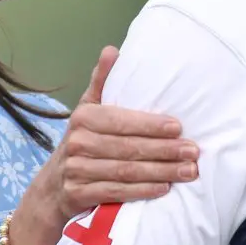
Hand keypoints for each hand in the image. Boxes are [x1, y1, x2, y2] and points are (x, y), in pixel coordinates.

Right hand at [47, 45, 199, 221]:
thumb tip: (112, 50)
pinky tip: (164, 188)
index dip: (150, 125)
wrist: (53, 186)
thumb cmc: (81, 141)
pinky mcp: (79, 194)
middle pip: (129, 148)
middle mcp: (78, 143)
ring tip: (188, 171)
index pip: (122, 121)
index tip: (178, 127)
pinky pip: (117, 192)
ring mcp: (77, 170)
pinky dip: (142, 191)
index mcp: (83, 118)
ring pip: (126, 171)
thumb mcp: (87, 109)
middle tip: (193, 152)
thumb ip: (102, 81)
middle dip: (165, 150)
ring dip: (161, 172)